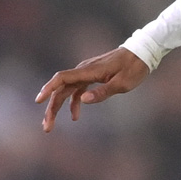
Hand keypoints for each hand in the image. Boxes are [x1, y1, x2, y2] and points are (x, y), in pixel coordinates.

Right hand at [35, 47, 149, 131]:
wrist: (141, 53)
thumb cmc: (133, 68)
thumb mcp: (122, 84)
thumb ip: (102, 92)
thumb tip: (83, 100)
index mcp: (89, 71)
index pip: (62, 78)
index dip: (48, 89)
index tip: (39, 101)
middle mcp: (84, 70)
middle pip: (61, 88)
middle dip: (51, 107)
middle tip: (47, 126)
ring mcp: (87, 72)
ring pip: (67, 90)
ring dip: (59, 107)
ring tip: (52, 124)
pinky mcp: (91, 75)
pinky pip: (77, 89)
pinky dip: (74, 102)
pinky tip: (75, 116)